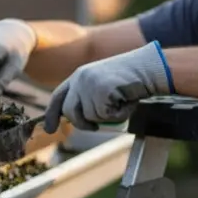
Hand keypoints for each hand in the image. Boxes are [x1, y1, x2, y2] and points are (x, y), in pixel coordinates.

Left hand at [43, 41, 173, 132]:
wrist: (148, 68)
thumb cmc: (130, 80)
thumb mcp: (103, 86)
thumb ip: (88, 99)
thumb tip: (77, 119)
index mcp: (78, 75)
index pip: (58, 96)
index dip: (51, 114)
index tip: (49, 129)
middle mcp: (80, 78)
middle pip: (70, 112)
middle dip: (83, 124)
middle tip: (96, 127)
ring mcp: (90, 84)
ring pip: (90, 117)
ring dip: (107, 117)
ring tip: (120, 101)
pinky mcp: (101, 90)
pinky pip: (106, 116)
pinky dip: (119, 115)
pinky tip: (126, 101)